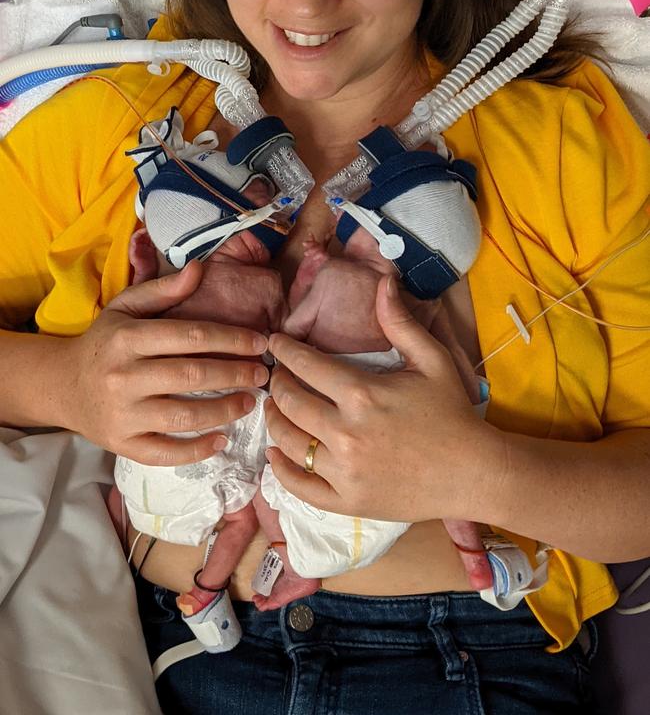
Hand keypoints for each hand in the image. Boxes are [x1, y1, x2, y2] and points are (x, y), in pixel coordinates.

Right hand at [65, 261, 268, 463]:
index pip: (190, 336)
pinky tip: (221, 441)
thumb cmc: (105, 342)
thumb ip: (163, 289)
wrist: (62, 385)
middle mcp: (123, 376)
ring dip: (224, 411)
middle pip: (191, 375)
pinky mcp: (122, 443)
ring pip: (183, 417)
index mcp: (128, 338)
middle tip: (262, 374)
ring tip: (249, 402)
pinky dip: (196, 451)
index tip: (260, 342)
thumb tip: (199, 268)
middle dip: (235, 374)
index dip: (230, 339)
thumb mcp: (126, 307)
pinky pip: (164, 453)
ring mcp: (122, 414)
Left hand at [265, 276, 496, 522]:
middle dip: (277, 382)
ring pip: (287, 441)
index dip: (284, 350)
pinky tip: (276, 453)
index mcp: (362, 393)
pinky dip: (279, 468)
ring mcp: (343, 471)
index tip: (275, 343)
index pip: (304, 365)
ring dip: (273, 419)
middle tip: (276, 374)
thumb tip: (384, 280)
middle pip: (289, 401)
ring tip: (274, 407)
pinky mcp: (346, 501)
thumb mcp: (432, 360)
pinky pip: (298, 486)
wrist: (472, 473)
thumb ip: (400, 322)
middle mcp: (345, 432)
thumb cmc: (452, 413)